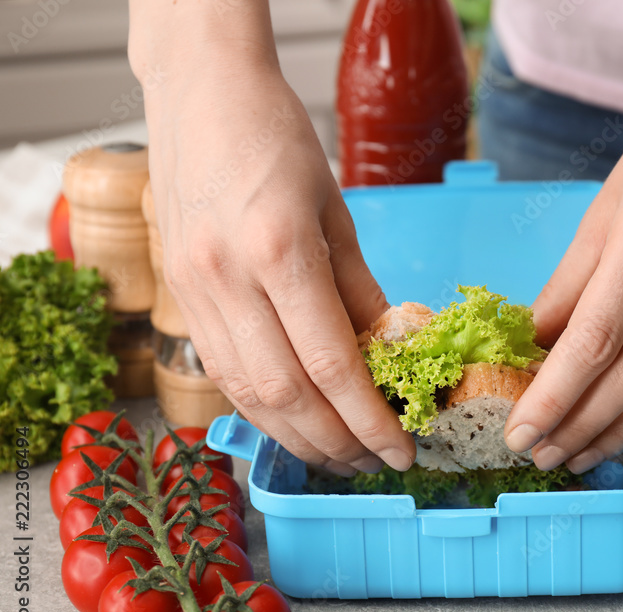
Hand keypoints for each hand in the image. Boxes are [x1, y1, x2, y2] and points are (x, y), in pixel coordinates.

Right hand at [144, 62, 414, 475]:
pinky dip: (261, 411)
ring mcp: (194, 291)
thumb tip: (391, 356)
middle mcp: (228, 280)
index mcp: (278, 250)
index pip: (331, 366)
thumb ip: (360, 291)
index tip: (401, 451)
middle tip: (375, 463)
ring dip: (298, 439)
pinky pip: (221, 373)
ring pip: (247, 396)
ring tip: (340, 457)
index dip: (369, 420)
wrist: (200, 95)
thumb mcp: (337, 212)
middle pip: (287, 396)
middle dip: (337, 443)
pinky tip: (294, 425)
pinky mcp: (178, 297)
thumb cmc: (278, 141)